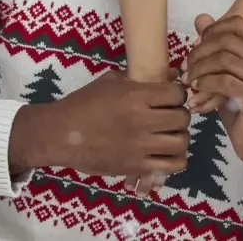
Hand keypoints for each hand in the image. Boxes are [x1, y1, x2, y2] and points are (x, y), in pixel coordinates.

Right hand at [9, 72, 188, 179]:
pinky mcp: (136, 166)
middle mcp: (143, 121)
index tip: (170, 97)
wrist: (59, 134)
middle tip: (169, 117)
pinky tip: (165, 153)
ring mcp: (140, 146)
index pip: (178, 93)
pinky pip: (171, 165)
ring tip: (168, 135)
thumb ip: (141, 78)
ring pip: (182, 142)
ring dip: (179, 137)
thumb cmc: (83, 104)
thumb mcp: (110, 82)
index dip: (177, 94)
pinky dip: (175, 159)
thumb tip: (172, 75)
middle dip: (179, 115)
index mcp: (137, 97)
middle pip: (183, 118)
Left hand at [187, 14, 242, 194]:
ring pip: (224, 59)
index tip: (196, 48)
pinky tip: (196, 97)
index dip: (211, 30)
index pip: (237, 23)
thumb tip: (201, 19)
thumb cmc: (242, 110)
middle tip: (186, 68)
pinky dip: (205, 86)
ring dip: (199, 70)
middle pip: (227, 39)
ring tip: (189, 83)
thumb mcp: (226, 76)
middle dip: (200, 52)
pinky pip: (225, 82)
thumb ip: (216, 50)